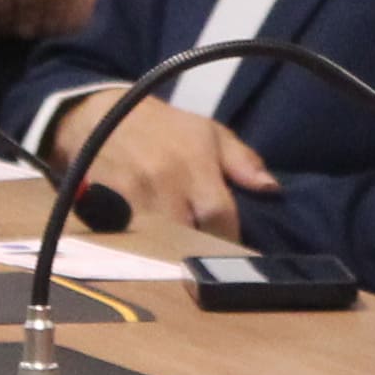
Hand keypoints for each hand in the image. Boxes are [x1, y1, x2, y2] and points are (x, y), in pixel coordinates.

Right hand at [112, 112, 284, 246]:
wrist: (103, 115)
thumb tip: (271, 188)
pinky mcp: (106, 204)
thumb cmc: (166, 128)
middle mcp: (165, 179)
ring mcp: (134, 194)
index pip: (220, 215)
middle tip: (211, 259)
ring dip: (175, 252)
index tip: (238, 255)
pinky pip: (133, 239)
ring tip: (185, 257)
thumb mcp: (210, 133)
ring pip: (162, 243)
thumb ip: (243, 161)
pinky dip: (145, 247)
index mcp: (195, 161)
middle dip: (202, 251)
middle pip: (190, 235)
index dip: (230, 240)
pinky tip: (154, 248)